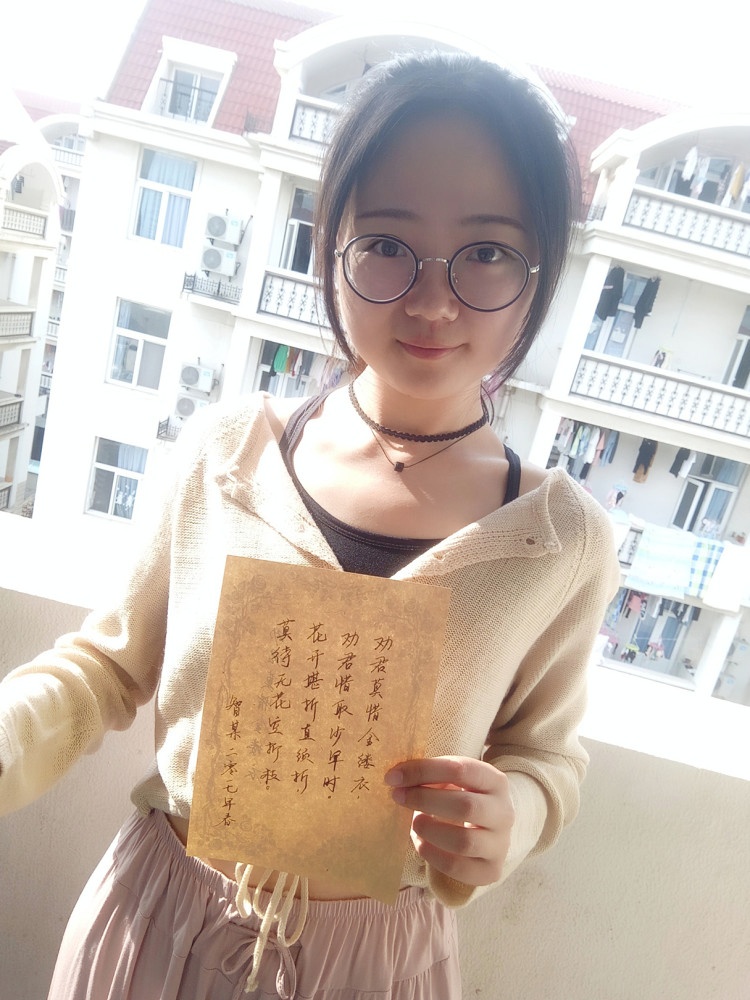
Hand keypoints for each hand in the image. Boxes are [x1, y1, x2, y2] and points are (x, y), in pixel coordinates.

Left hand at [385, 755, 513, 885]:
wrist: (490, 829)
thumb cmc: (463, 796)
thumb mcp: (454, 780)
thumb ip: (430, 775)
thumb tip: (396, 778)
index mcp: (495, 781)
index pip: (461, 769)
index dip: (424, 771)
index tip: (394, 777)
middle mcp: (504, 812)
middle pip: (465, 806)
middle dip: (425, 800)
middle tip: (399, 798)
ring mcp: (500, 844)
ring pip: (464, 841)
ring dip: (430, 831)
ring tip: (415, 823)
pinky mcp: (491, 870)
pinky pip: (459, 868)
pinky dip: (433, 856)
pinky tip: (421, 843)